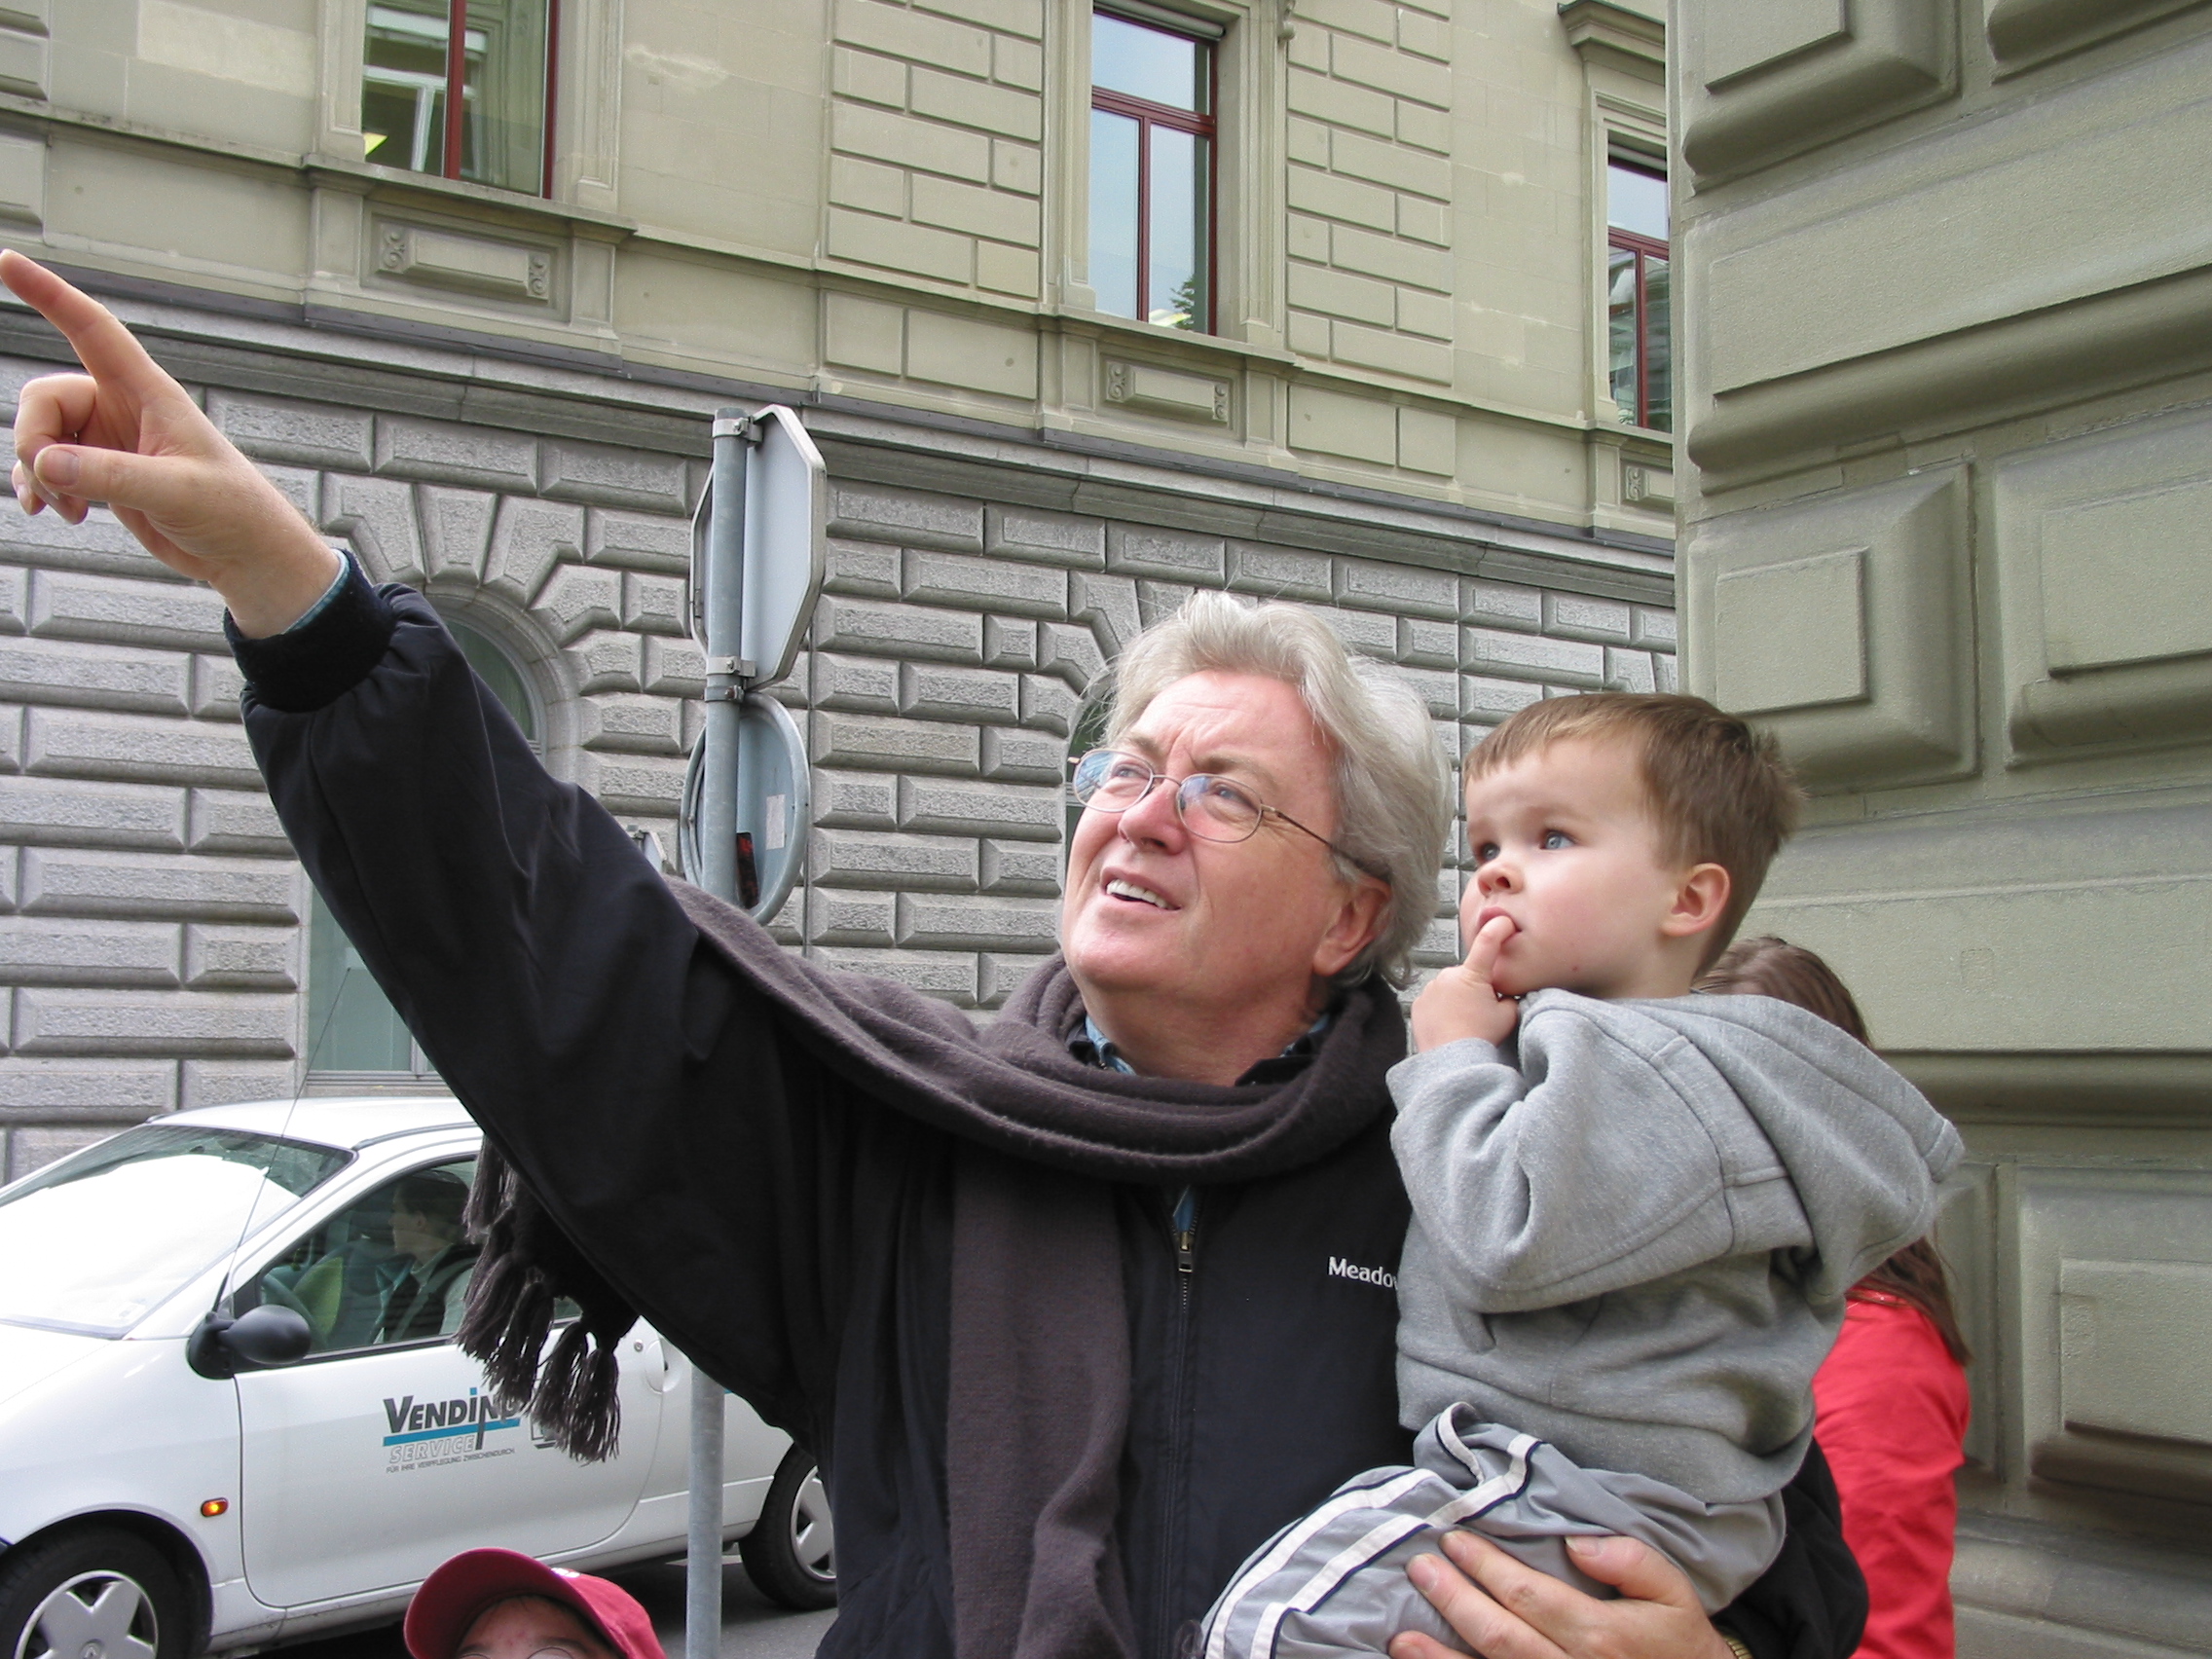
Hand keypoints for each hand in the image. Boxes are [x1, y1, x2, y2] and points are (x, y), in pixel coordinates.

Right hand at [2, 250, 339, 635]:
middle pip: (44, 399)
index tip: (8, 260)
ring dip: (37, 473)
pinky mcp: (102, 473)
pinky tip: (52, 513)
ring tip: (65, 510)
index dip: (49, 294)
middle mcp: (123, 409)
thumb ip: (109, 476)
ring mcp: (109, 441)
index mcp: (149, 393)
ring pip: (40, 437)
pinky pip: (46, 467)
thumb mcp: (174, 491)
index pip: (92, 329)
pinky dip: (39, 487)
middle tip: (53, 485)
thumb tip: (44, 463)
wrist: (246, 555)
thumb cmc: (231, 512)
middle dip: (33, 441)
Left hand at [1389, 1531, 1731, 1658]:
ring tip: (1402, 1636)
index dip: (1486, 1567)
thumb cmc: (1681, 1646)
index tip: (1454, 1542)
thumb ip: (1630, 1561)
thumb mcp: (1674, 1595)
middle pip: (1500, 1636)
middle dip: (1454, 1600)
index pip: (1527, 1595)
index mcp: (1601, 1635)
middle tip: (1420, 1568)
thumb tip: (1577, 1542)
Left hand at [1411, 914, 1518, 1051]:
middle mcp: (1448, 976)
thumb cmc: (1479, 1038)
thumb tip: (1509, 993)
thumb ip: (1511, 998)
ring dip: (1458, 997)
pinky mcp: (1418, 1003)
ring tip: (1465, 1021)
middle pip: (1468, 974)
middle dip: (1476, 986)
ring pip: (1450, 987)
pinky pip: (1435, 999)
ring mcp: (1430, 988)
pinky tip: (1450, 1025)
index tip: (1505, 921)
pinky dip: (1442, 1008)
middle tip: (1482, 1010)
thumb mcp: (1508, 1015)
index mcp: (1473, 975)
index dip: (1498, 929)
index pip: (1488, 942)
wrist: (1449, 1060)